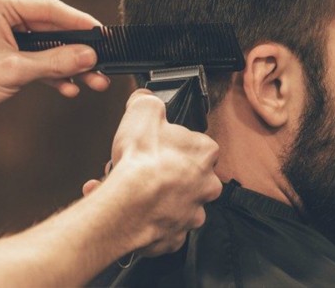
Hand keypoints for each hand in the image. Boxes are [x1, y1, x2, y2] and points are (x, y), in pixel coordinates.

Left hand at [0, 0, 109, 131]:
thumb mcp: (15, 71)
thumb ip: (56, 61)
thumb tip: (90, 55)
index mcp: (3, 4)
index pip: (52, 9)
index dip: (81, 24)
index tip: (104, 37)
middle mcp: (7, 15)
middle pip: (55, 30)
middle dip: (79, 51)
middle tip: (103, 66)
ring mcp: (9, 36)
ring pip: (51, 48)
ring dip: (72, 66)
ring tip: (95, 82)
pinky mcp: (10, 57)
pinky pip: (41, 62)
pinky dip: (55, 75)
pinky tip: (71, 88)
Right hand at [83, 90, 221, 255]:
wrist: (128, 205)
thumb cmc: (141, 163)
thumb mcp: (142, 111)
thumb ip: (148, 100)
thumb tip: (146, 97)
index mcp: (205, 153)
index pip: (199, 143)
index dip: (174, 142)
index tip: (159, 144)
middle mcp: (206, 184)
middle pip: (189, 174)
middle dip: (166, 172)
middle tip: (142, 168)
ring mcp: (192, 212)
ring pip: (176, 202)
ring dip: (156, 197)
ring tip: (130, 190)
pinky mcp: (176, 236)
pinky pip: (164, 227)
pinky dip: (149, 220)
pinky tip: (132, 210)